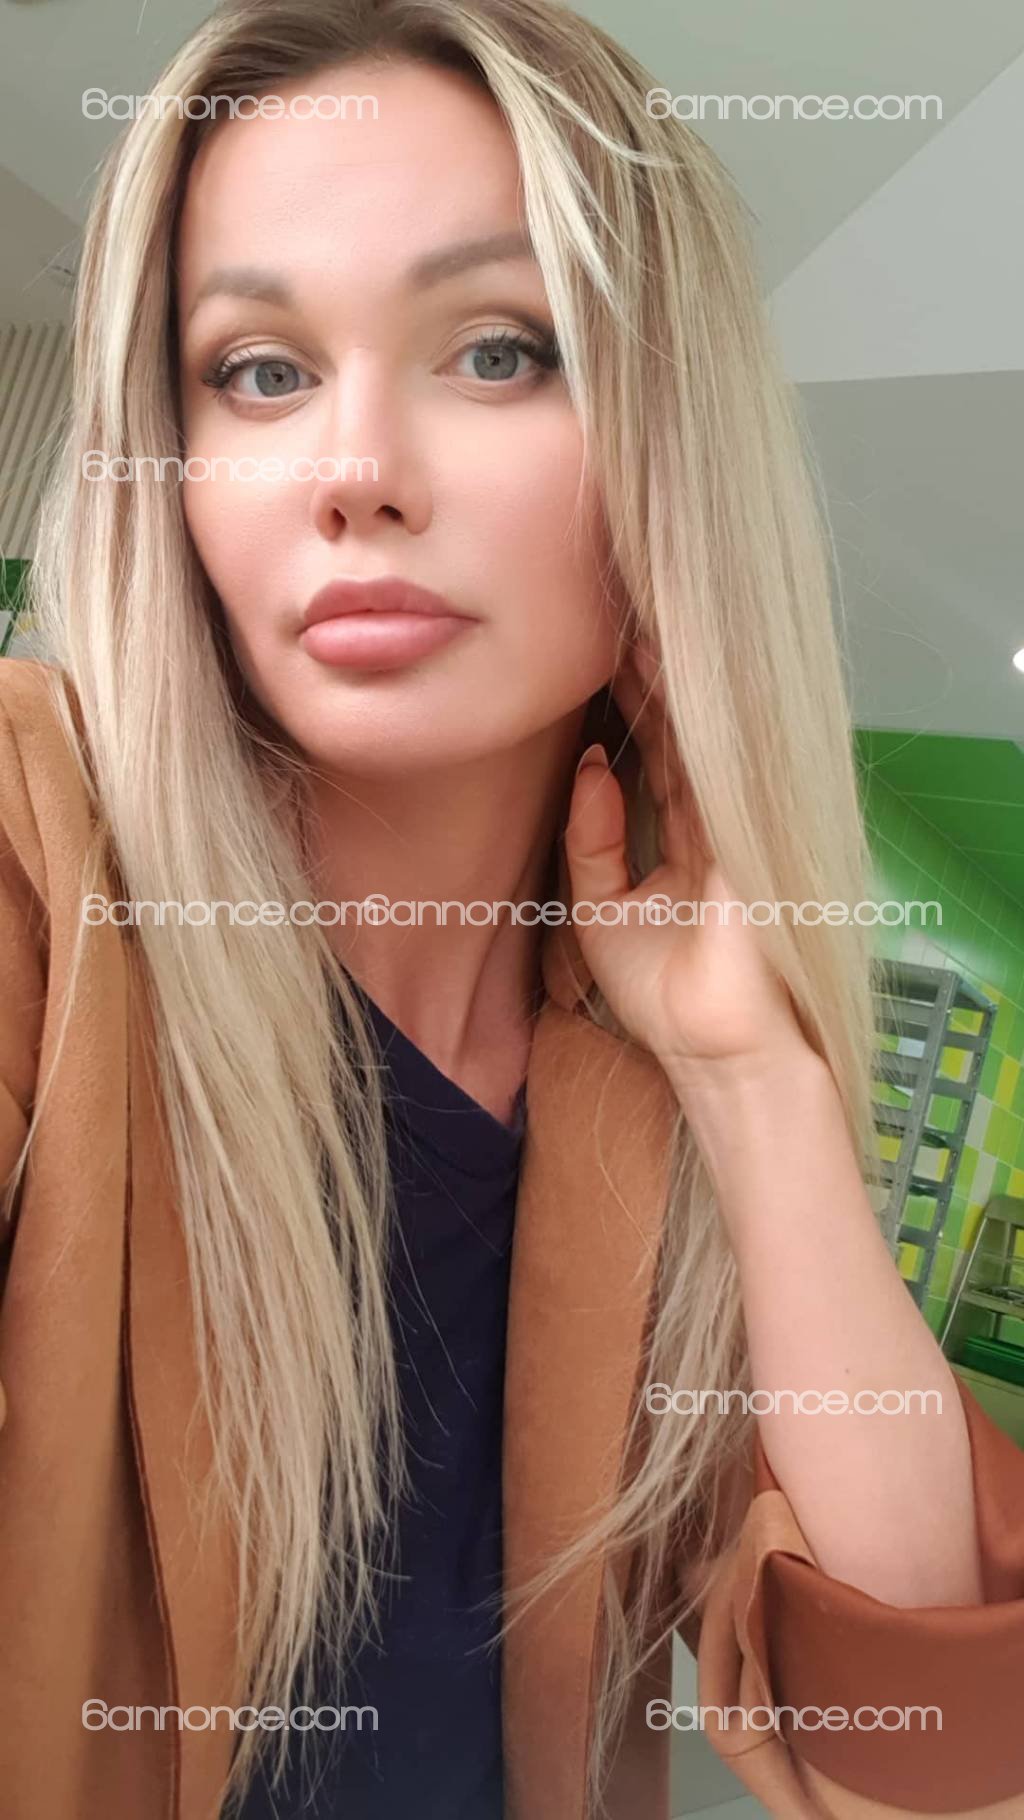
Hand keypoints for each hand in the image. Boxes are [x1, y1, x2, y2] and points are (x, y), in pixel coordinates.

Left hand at [563, 646, 809, 1083]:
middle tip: (616, 620)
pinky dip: (692, 723)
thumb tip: (591, 764)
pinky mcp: (745, 835)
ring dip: (669, 686)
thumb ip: (591, 838)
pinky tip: (669, 680)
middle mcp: (711, 825)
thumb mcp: (600, 908)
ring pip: (700, 740)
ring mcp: (733, 826)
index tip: (598, 659)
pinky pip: (715, 767)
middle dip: (649, 682)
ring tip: (634, 629)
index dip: (631, 711)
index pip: (656, 760)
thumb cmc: (661, 994)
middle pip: (680, 736)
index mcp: (683, 842)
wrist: (713, 1046)